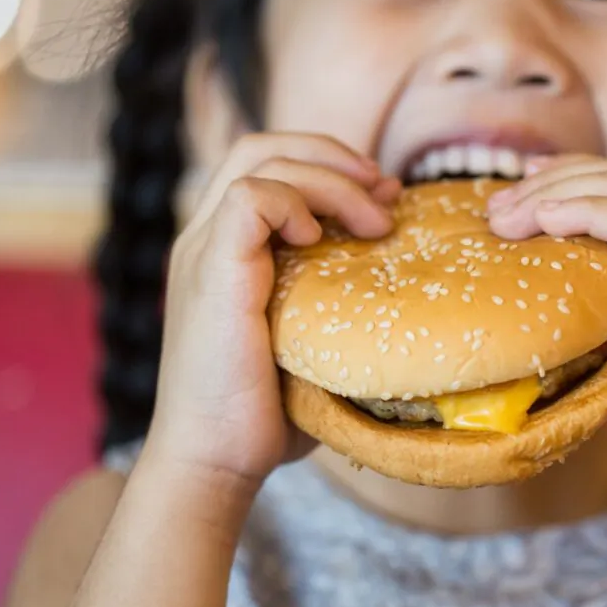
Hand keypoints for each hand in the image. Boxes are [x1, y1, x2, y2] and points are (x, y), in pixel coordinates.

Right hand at [145, 133, 400, 482]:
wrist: (216, 461)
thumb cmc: (269, 413)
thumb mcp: (314, 338)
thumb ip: (339, 295)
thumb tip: (402, 268)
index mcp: (226, 248)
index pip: (268, 165)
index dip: (329, 165)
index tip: (383, 198)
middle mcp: (207, 238)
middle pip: (262, 145)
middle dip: (333, 154)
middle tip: (384, 190)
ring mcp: (203, 251)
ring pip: (259, 158)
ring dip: (329, 178)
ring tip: (373, 221)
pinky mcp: (211, 271)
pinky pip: (246, 197)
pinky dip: (292, 203)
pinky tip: (319, 240)